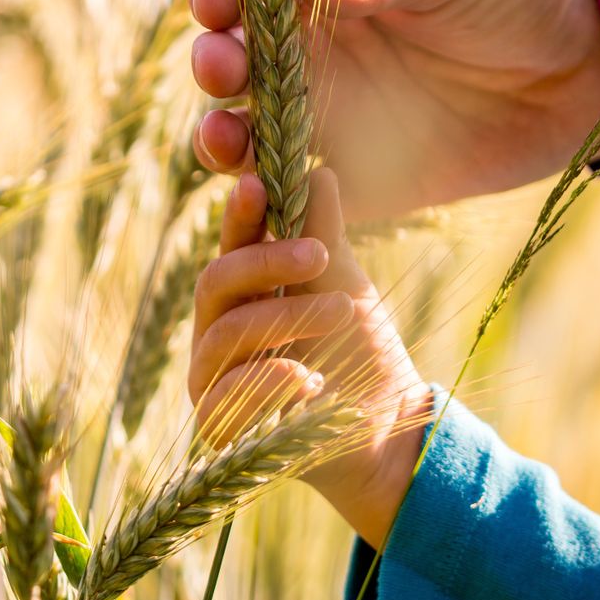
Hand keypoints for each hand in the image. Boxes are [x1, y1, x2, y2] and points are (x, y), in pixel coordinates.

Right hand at [189, 0, 599, 221]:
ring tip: (227, 142)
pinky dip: (270, 202)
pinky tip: (269, 197)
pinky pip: (294, 198)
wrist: (582, 69)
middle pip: (233, 66)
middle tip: (223, 71)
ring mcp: (329, 122)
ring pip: (247, 137)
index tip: (218, 5)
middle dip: (214, 67)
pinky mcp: (356, 184)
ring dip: (223, 139)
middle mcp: (312, 58)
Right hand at [189, 167, 429, 546]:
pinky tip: (312, 380)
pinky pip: (226, 395)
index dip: (240, 215)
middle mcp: (216, 331)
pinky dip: (272, 381)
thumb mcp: (345, 283)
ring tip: (342, 313)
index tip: (261, 185)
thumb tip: (320, 171)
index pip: (230, 245)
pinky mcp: (219, 425)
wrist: (387, 427)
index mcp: (243, 292)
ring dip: (287, 317)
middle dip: (268, 263)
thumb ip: (324, 233)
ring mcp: (212, 378)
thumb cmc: (361, 352)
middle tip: (321, 253)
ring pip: (227, 333)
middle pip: (215, 282)